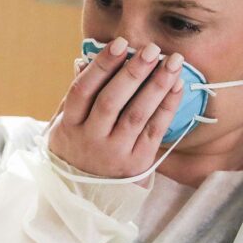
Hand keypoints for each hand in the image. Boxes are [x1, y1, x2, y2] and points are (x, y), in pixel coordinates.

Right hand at [49, 36, 183, 180]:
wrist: (86, 198)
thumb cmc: (77, 151)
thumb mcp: (66, 126)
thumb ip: (76, 95)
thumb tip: (83, 60)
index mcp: (68, 127)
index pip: (83, 91)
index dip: (102, 66)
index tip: (121, 44)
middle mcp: (90, 140)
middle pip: (111, 101)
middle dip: (133, 73)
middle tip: (152, 49)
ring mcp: (114, 153)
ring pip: (137, 115)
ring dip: (157, 85)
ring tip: (173, 62)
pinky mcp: (137, 163)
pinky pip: (155, 130)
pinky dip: (167, 106)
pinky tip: (177, 86)